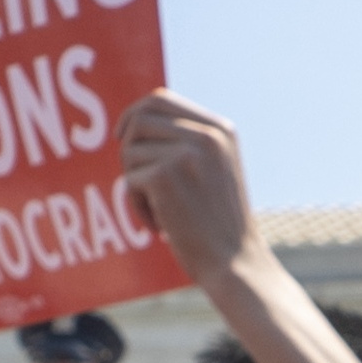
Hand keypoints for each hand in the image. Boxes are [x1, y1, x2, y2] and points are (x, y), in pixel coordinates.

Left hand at [121, 89, 265, 290]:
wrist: (237, 263)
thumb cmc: (221, 225)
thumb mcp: (215, 171)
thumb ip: (186, 144)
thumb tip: (132, 124)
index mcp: (220, 130)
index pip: (161, 99)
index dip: (134, 114)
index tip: (124, 137)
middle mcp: (206, 135)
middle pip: (139, 120)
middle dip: (129, 149)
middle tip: (140, 182)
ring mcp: (186, 154)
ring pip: (130, 152)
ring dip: (136, 184)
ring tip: (162, 212)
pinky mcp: (165, 176)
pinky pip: (130, 180)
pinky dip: (139, 207)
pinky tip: (163, 227)